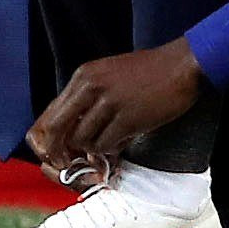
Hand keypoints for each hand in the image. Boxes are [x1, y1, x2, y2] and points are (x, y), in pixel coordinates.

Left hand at [29, 38, 204, 166]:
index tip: (54, 154)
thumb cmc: (149, 71)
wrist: (182, 64)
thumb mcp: (108, 74)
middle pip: (56, 131)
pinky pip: (106, 145)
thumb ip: (86, 98)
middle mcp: (90, 87)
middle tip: (71, 163)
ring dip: (93, 150)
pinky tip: (123, 141)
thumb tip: (69, 130)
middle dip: (59, 153)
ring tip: (110, 143)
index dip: (46, 141)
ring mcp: (109, 102)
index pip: (49, 115)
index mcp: (83, 76)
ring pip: (82, 141)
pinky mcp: (128, 117)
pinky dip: (111, 150)